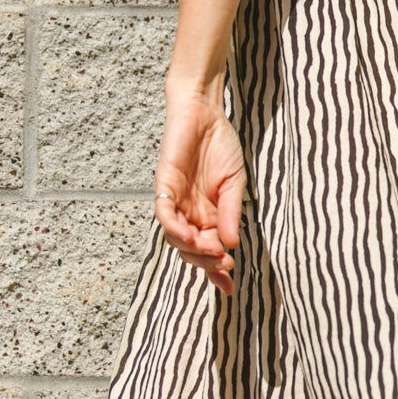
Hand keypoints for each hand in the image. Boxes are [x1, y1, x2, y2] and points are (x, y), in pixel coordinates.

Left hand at [154, 89, 247, 292]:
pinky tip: (191, 237)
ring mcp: (174, 200)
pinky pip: (164, 213)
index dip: (216, 270)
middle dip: (206, 262)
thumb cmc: (220, 145)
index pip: (208, 249)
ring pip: (175, 237)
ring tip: (211, 253)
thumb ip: (230, 213)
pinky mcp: (164, 185)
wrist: (205, 112)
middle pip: (190, 249)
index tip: (230, 286)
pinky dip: (175, 228)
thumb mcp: (233, 184)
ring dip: (192, 250)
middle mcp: (188, 212)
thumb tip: (233, 244)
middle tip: (224, 264)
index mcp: (206, 215)